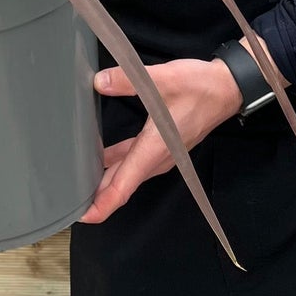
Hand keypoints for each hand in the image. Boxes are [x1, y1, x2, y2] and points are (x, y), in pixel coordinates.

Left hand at [79, 55, 243, 224]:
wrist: (226, 89)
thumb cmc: (200, 87)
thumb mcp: (163, 78)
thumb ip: (128, 79)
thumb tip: (99, 82)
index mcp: (155, 148)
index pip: (124, 185)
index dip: (102, 204)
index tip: (82, 216)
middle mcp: (158, 157)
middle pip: (122, 184)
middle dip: (96, 196)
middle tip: (69, 201)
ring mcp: (162, 153)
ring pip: (128, 173)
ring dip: (105, 181)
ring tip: (78, 182)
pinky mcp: (163, 145)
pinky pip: (135, 161)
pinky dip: (117, 165)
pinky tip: (101, 158)